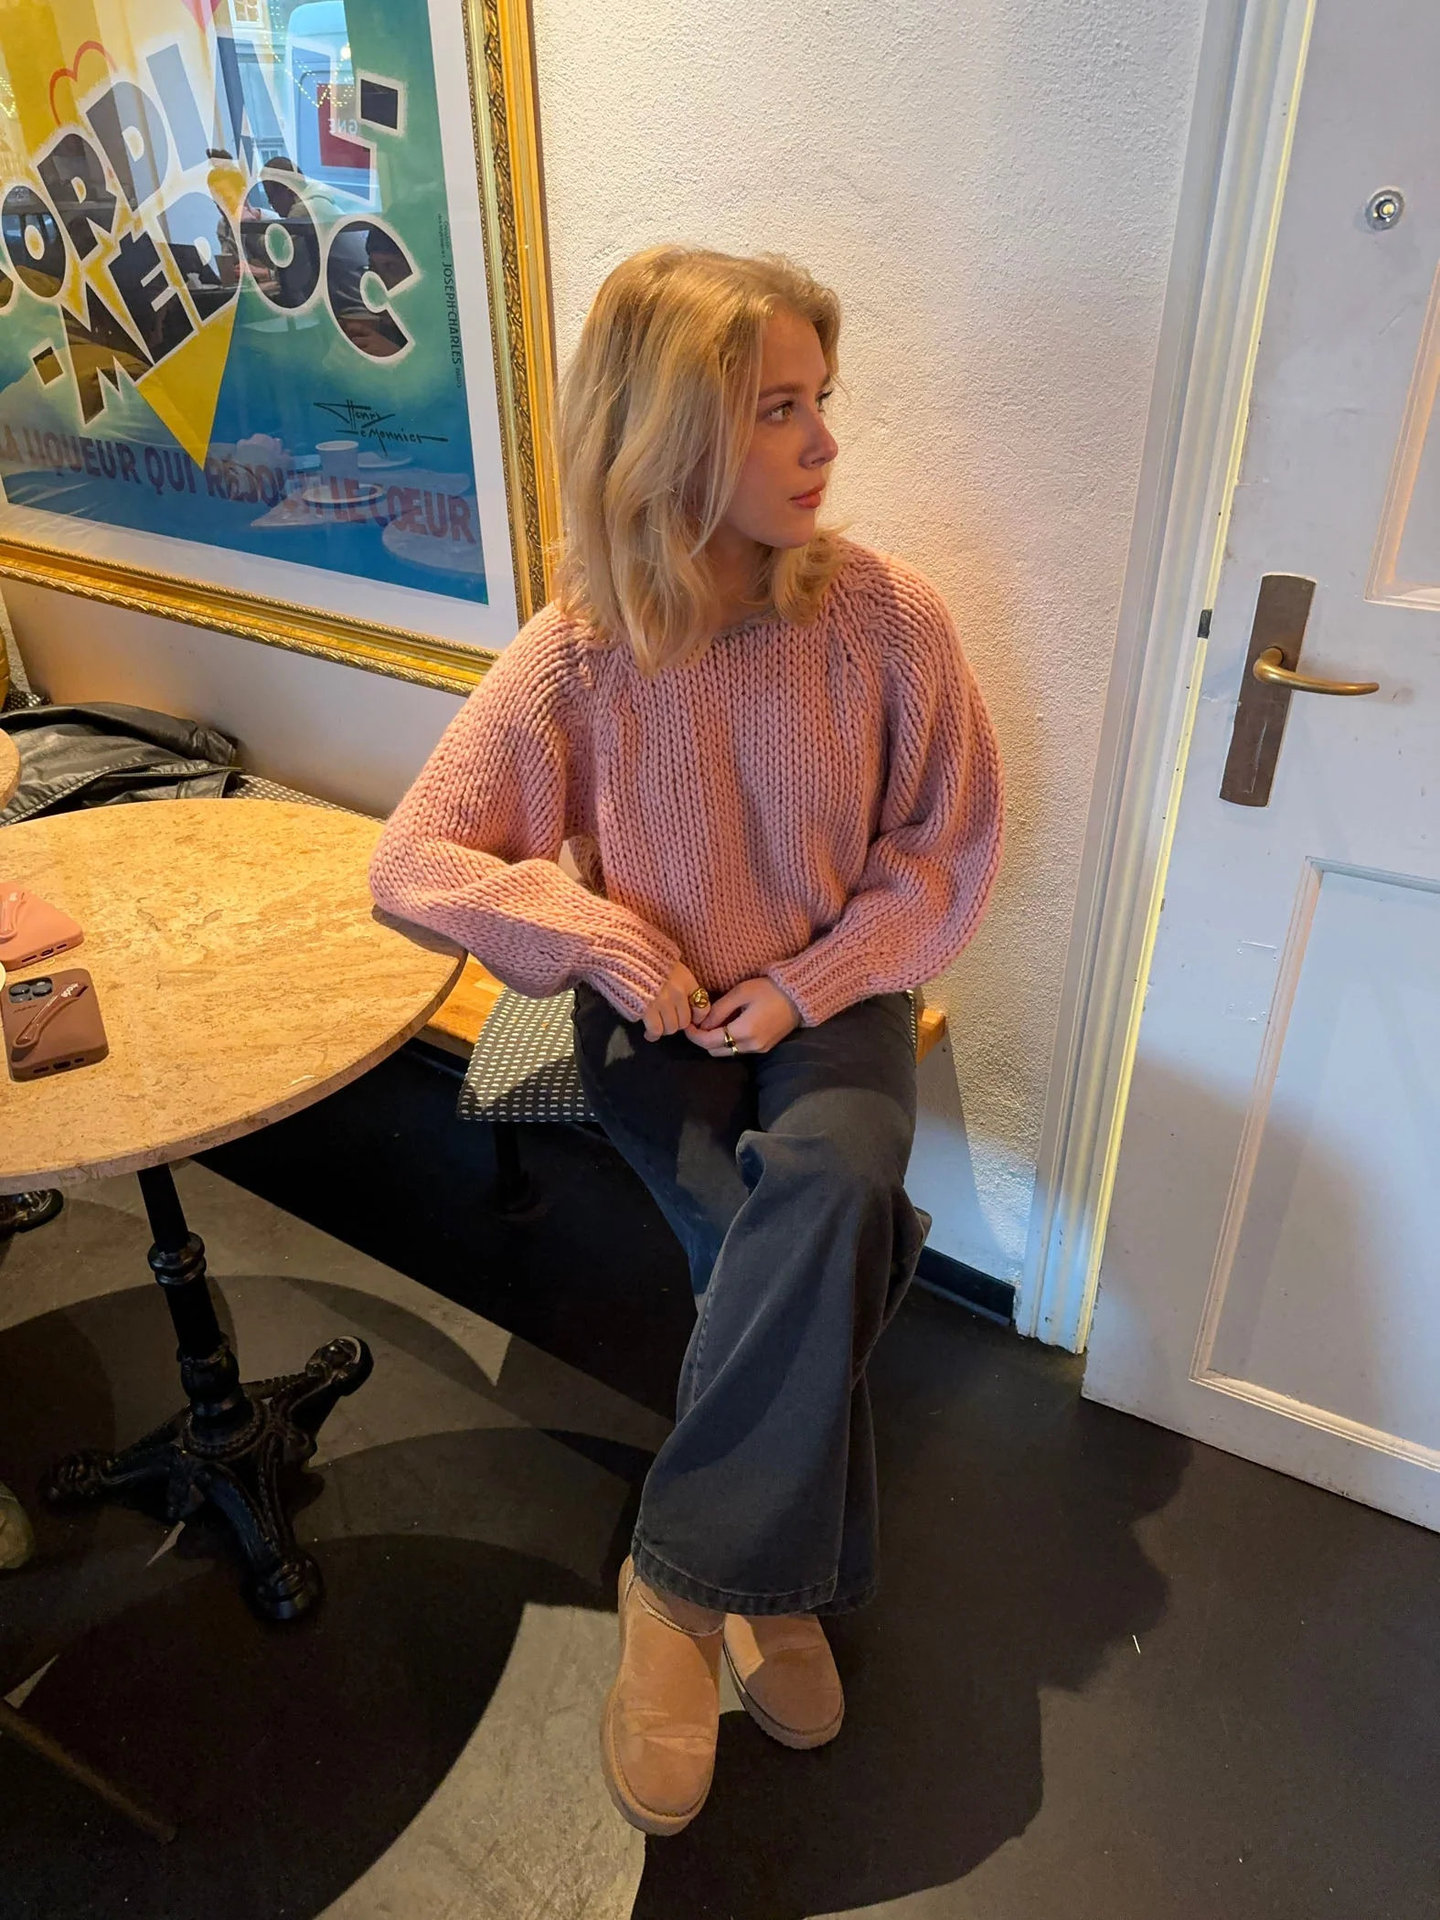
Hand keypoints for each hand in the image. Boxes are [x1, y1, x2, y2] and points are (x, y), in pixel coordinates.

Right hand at [639, 960, 704, 1040]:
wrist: (624, 953)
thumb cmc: (646, 958)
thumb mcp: (670, 965)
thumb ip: (680, 982)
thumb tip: (685, 1000)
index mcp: (686, 980)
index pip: (703, 1007)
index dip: (696, 1017)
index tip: (690, 1019)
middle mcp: (678, 993)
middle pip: (685, 1021)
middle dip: (676, 1024)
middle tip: (666, 1021)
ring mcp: (663, 1002)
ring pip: (671, 1028)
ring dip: (664, 1030)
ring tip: (656, 1026)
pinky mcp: (647, 1009)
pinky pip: (656, 1030)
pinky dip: (653, 1034)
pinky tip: (649, 1033)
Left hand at [686, 977, 800, 1055]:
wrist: (799, 996)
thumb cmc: (769, 989)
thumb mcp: (740, 993)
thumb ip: (718, 1010)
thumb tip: (702, 1024)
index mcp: (743, 1032)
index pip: (709, 1042)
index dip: (694, 1035)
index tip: (686, 1025)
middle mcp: (750, 1046)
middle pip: (715, 1051)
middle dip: (703, 1040)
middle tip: (697, 1023)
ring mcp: (759, 1049)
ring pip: (727, 1052)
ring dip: (716, 1042)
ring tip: (712, 1023)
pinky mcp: (764, 1048)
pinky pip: (739, 1050)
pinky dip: (729, 1041)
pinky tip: (728, 1025)